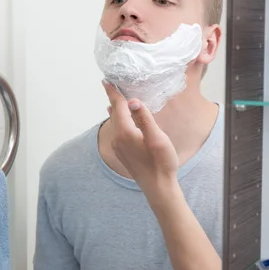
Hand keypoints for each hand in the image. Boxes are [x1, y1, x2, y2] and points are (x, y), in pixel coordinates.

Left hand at [103, 81, 178, 195]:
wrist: (158, 188)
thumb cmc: (162, 163)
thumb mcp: (157, 138)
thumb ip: (145, 118)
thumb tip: (133, 101)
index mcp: (126, 132)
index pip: (117, 106)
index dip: (113, 92)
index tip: (106, 81)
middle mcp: (117, 139)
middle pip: (114, 113)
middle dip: (112, 98)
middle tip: (110, 85)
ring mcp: (118, 147)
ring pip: (114, 122)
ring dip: (115, 109)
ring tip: (114, 98)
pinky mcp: (122, 153)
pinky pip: (117, 131)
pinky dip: (118, 120)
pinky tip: (119, 118)